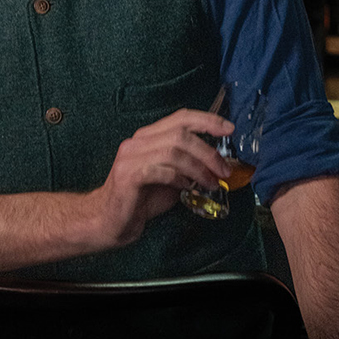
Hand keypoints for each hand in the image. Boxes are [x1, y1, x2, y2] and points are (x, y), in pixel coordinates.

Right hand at [88, 108, 234, 245]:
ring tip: (210, 183)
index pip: (181, 117)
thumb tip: (220, 164)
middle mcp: (138, 141)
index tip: (229, 129)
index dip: (207, 120)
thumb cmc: (142, 200)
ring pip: (173, 151)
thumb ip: (190, 166)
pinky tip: (187, 189)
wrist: (109, 221)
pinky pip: (161, 171)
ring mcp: (130, 157)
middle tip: (224, 170)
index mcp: (149, 136)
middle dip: (208, 151)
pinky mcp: (128, 176)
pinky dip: (180, 179)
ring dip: (198, 168)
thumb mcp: (173, 178)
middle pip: (181, 134)